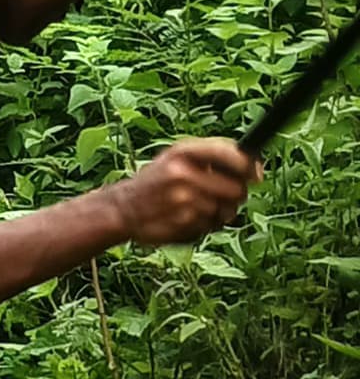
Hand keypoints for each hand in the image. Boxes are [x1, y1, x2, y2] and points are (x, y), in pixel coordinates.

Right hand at [112, 138, 258, 248]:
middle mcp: (181, 172)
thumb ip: (214, 156)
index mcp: (182, 151)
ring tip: (195, 208)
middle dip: (235, 195)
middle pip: (237, 188)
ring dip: (219, 213)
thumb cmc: (158, 181)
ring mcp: (181, 199)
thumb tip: (257, 169)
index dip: (249, 165)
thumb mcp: (178, 158)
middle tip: (219, 195)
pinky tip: (186, 219)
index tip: (257, 175)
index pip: (230, 153)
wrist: (121, 208)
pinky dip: (205, 226)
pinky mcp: (182, 222)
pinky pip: (212, 226)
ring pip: (227, 211)